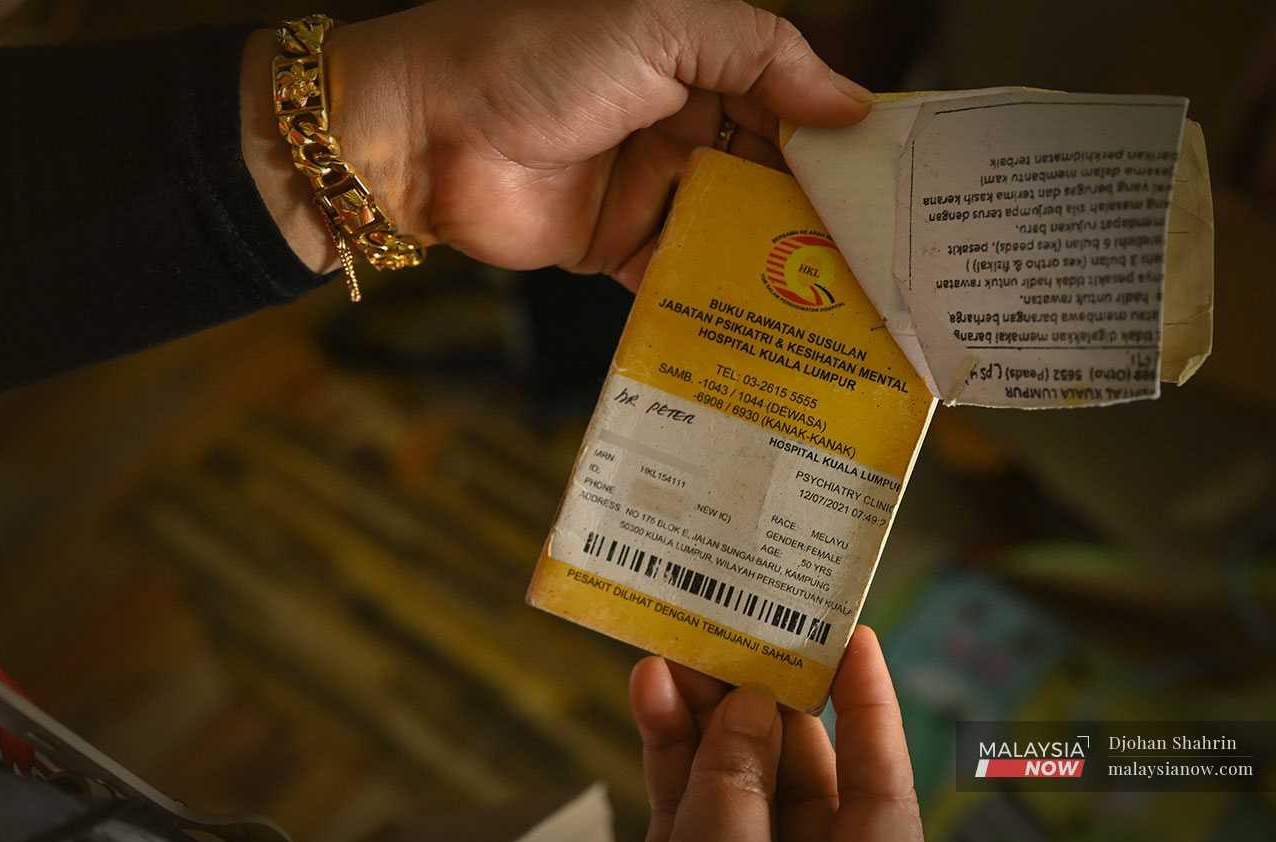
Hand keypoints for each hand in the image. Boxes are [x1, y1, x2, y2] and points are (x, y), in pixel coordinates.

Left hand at [242, 0, 872, 287]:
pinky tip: (772, 330)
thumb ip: (761, 54)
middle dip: (824, 217)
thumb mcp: (660, 24)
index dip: (843, 143)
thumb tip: (851, 104)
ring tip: (849, 307)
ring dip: (783, 265)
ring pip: (736, 232)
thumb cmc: (535, 56)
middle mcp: (683, 128)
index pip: (792, 104)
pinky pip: (681, 277)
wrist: (423, 131)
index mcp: (698, 65)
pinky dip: (720, 301)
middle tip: (887, 263)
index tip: (899, 186)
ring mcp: (651, 191)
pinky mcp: (616, 249)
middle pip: (774, 176)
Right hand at [628, 626, 922, 841]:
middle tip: (727, 630)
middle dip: (755, 692)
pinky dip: (667, 748)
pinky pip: (685, 800)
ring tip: (673, 652)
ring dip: (699, 710)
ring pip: (729, 775)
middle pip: (794, 762)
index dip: (870, 703)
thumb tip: (748, 707)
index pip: (880, 778)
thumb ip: (740, 787)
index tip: (854, 634)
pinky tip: (652, 695)